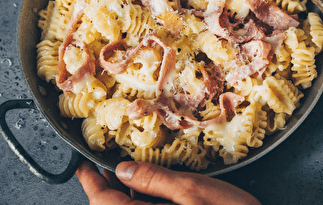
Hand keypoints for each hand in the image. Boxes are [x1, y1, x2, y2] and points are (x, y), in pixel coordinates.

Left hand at [76, 159, 260, 204]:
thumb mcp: (193, 190)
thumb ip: (155, 180)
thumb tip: (123, 169)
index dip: (90, 184)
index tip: (82, 167)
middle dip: (104, 190)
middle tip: (101, 168)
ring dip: (120, 197)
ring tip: (121, 176)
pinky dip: (139, 204)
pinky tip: (144, 192)